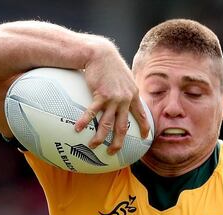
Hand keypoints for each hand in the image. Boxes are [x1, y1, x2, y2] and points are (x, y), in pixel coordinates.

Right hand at [73, 40, 150, 154]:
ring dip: (100, 137)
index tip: (145, 138)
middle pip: (123, 126)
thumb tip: (123, 97)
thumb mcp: (124, 76)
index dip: (144, 127)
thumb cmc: (110, 64)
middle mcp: (125, 99)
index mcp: (133, 95)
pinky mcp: (100, 95)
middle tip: (113, 152)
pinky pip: (92, 113)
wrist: (100, 53)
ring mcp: (113, 99)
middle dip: (118, 142)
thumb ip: (126, 88)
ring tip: (93, 146)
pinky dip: (85, 122)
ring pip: (107, 124)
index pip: (141, 115)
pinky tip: (78, 129)